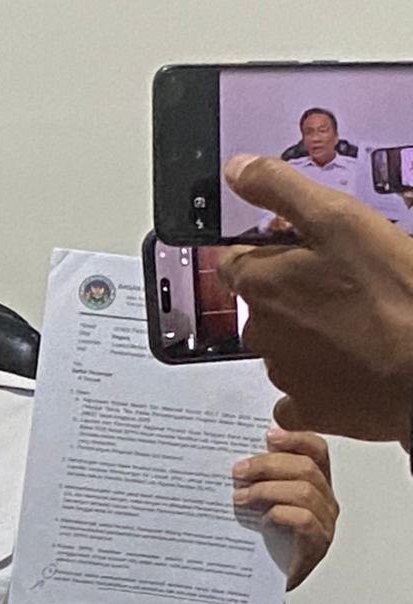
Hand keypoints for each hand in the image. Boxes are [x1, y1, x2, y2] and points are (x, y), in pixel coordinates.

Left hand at [218, 154, 412, 442]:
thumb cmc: (393, 290)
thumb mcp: (340, 220)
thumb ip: (281, 191)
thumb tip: (235, 169)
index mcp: (258, 284)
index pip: (238, 260)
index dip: (271, 250)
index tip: (307, 249)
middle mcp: (257, 331)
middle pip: (263, 302)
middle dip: (293, 291)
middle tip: (347, 285)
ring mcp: (281, 373)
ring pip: (285, 343)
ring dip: (309, 331)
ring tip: (359, 321)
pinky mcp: (308, 407)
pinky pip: (299, 391)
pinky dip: (318, 378)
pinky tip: (351, 364)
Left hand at [231, 429, 336, 589]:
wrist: (262, 582)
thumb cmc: (259, 539)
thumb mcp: (257, 503)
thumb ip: (254, 479)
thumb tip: (233, 457)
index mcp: (313, 484)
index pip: (317, 451)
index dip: (296, 438)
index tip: (267, 434)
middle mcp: (324, 501)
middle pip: (305, 468)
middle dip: (268, 464)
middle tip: (237, 471)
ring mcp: (324, 523)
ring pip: (303, 491)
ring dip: (267, 489)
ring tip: (239, 498)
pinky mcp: (316, 545)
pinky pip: (304, 520)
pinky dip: (280, 514)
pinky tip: (262, 520)